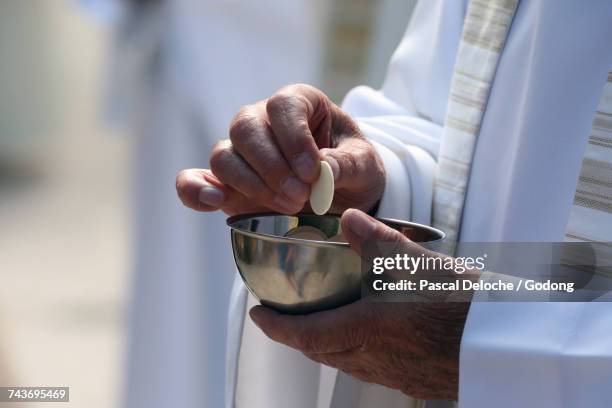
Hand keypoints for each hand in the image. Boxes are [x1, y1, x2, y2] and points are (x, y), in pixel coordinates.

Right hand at [175, 84, 384, 214]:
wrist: (343, 194)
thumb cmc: (352, 167)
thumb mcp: (364, 164)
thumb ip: (347, 164)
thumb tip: (322, 171)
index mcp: (299, 103)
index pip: (283, 105)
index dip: (294, 137)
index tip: (313, 170)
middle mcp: (263, 121)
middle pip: (245, 127)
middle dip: (271, 166)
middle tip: (300, 196)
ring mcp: (241, 152)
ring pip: (224, 155)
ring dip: (251, 184)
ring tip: (287, 207)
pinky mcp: (227, 182)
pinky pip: (196, 179)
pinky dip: (196, 190)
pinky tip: (213, 200)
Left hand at [249, 209, 474, 399]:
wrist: (510, 347)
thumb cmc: (467, 307)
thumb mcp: (423, 266)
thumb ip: (382, 242)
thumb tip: (348, 217)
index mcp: (368, 331)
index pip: (306, 335)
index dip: (276, 327)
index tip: (257, 316)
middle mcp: (375, 358)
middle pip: (321, 352)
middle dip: (297, 336)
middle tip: (286, 317)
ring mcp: (395, 373)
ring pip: (344, 362)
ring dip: (325, 344)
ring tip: (321, 322)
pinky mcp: (414, 378)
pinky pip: (370, 368)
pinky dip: (354, 351)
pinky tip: (369, 334)